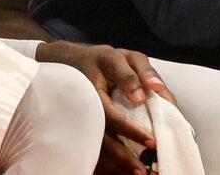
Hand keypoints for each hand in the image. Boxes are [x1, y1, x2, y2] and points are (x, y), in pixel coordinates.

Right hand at [39, 40, 174, 174]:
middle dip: (121, 157)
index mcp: (94, 90)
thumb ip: (137, 72)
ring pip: (93, 148)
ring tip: (134, 174)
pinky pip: (88, 150)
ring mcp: (78, 122)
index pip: (111, 115)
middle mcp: (84, 109)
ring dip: (112, 165)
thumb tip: (154, 89)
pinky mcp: (78, 130)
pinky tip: (117, 173)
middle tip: (142, 171)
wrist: (65, 62)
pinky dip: (102, 165)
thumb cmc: (100, 60)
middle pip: (100, 138)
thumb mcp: (120, 56)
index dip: (130, 130)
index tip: (151, 142)